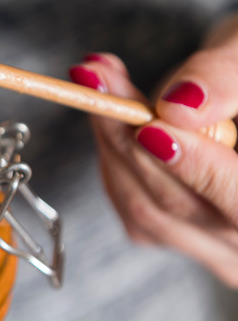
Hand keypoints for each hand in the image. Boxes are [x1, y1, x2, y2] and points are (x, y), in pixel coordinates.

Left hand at [68, 14, 237, 287]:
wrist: (235, 87)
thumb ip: (224, 81)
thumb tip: (175, 107)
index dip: (195, 168)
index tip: (151, 127)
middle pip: (177, 204)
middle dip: (129, 134)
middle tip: (96, 78)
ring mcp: (207, 243)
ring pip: (142, 206)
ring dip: (110, 138)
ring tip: (97, 77)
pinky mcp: (169, 230)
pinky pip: (128, 202)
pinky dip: (110, 152)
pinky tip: (107, 111)